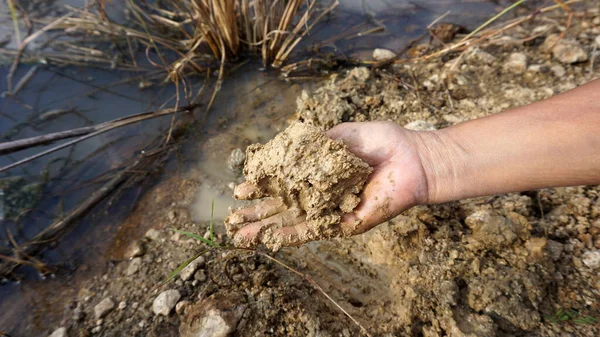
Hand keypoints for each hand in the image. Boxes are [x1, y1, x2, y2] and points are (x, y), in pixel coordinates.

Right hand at [225, 121, 430, 247]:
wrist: (412, 158)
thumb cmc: (382, 141)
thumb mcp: (341, 135)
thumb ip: (315, 144)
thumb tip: (285, 150)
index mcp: (319, 173)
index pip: (284, 183)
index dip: (262, 187)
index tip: (240, 189)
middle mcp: (322, 194)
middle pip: (284, 207)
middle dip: (258, 214)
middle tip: (232, 221)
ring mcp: (332, 210)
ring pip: (294, 222)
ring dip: (268, 229)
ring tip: (242, 236)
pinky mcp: (346, 223)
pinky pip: (317, 230)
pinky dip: (294, 235)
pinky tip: (274, 239)